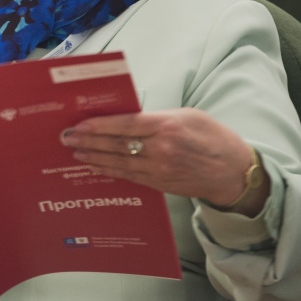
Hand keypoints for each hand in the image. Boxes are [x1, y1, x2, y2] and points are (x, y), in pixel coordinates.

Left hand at [60, 108, 267, 215]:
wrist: (234, 172)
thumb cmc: (213, 137)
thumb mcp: (187, 116)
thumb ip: (156, 117)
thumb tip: (127, 117)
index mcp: (167, 127)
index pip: (125, 125)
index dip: (99, 126)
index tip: (79, 124)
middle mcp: (161, 150)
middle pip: (116, 145)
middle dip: (89, 141)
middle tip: (66, 138)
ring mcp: (159, 169)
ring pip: (118, 163)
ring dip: (93, 157)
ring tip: (74, 151)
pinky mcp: (159, 184)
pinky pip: (128, 176)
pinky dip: (109, 170)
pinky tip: (95, 166)